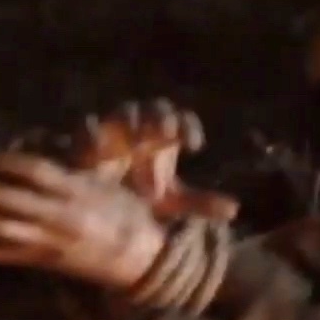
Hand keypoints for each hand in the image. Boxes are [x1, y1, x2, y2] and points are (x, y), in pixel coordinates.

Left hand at [0, 150, 166, 291]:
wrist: (139, 259)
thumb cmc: (125, 213)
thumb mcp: (104, 183)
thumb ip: (69, 172)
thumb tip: (31, 154)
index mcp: (78, 193)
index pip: (36, 173)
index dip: (7, 161)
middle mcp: (60, 218)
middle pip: (10, 201)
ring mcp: (49, 243)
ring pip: (3, 229)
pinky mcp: (44, 263)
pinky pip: (8, 256)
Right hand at [67, 98, 239, 222]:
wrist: (97, 195)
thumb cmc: (138, 190)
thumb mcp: (171, 201)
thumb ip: (199, 203)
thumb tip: (235, 210)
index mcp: (164, 137)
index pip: (181, 120)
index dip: (188, 128)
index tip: (195, 147)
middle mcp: (142, 127)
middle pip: (155, 108)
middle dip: (161, 118)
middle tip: (167, 134)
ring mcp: (113, 129)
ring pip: (124, 111)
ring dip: (132, 121)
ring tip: (138, 139)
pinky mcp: (85, 138)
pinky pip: (86, 126)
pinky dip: (91, 133)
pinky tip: (99, 149)